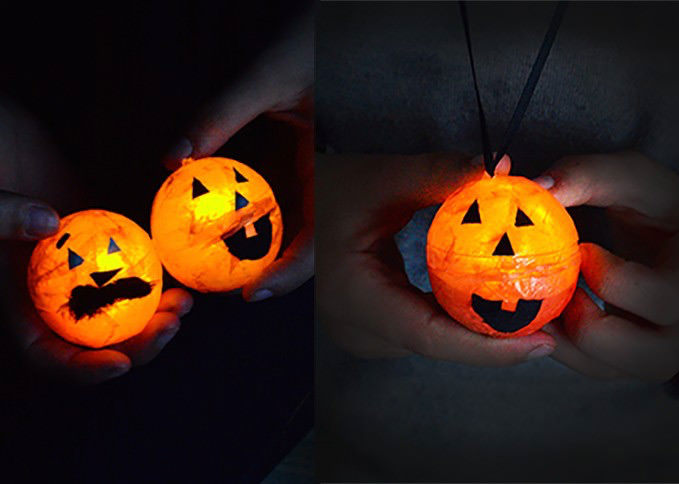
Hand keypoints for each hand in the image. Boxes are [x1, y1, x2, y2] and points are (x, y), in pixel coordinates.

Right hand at [1, 97, 191, 383]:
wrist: (10, 149)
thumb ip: (2, 216)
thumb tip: (47, 223)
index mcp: (21, 307)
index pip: (47, 356)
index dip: (82, 369)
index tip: (120, 363)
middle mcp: (56, 299)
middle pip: (99, 342)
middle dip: (139, 344)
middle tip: (172, 325)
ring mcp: (85, 277)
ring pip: (125, 312)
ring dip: (158, 316)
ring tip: (186, 303)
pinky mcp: (108, 251)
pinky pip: (136, 273)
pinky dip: (159, 279)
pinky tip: (184, 275)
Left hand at [165, 10, 313, 300]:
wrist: (344, 30)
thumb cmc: (316, 45)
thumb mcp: (268, 78)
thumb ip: (221, 114)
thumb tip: (172, 159)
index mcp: (339, 171)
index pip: (320, 241)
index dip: (290, 276)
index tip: (252, 296)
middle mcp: (334, 184)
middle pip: (309, 248)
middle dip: (270, 275)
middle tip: (222, 289)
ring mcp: (324, 180)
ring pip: (299, 231)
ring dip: (265, 254)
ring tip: (222, 269)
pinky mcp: (311, 170)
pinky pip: (289, 207)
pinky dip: (261, 224)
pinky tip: (233, 228)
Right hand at [317, 153, 557, 364]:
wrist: (292, 206)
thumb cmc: (326, 189)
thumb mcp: (381, 179)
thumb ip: (441, 175)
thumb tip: (504, 170)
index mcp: (353, 299)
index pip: (431, 337)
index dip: (490, 347)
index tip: (543, 342)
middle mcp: (355, 329)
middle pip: (437, 345)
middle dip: (495, 341)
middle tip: (551, 320)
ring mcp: (360, 332)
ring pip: (432, 342)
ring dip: (478, 332)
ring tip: (530, 314)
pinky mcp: (369, 326)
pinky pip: (422, 330)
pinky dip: (457, 319)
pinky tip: (490, 303)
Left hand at [535, 151, 678, 380]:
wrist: (669, 241)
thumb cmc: (654, 207)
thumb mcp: (633, 180)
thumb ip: (588, 175)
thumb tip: (537, 187)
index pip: (662, 299)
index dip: (611, 278)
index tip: (583, 249)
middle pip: (643, 356)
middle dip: (587, 323)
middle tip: (566, 288)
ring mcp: (664, 350)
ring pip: (609, 369)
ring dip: (566, 338)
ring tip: (552, 298)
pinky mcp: (632, 359)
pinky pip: (591, 367)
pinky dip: (559, 344)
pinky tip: (545, 310)